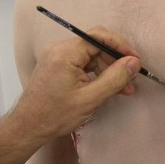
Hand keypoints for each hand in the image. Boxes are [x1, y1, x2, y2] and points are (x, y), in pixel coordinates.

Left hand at [13, 26, 139, 143]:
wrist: (28, 127)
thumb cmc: (56, 115)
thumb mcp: (90, 99)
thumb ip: (114, 78)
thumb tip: (134, 62)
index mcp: (65, 53)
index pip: (99, 36)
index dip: (120, 46)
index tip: (135, 60)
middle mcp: (59, 48)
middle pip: (95, 45)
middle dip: (115, 61)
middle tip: (131, 80)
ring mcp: (56, 55)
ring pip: (90, 54)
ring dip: (107, 69)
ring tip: (122, 89)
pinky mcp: (56, 64)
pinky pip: (81, 61)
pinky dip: (96, 72)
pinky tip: (106, 86)